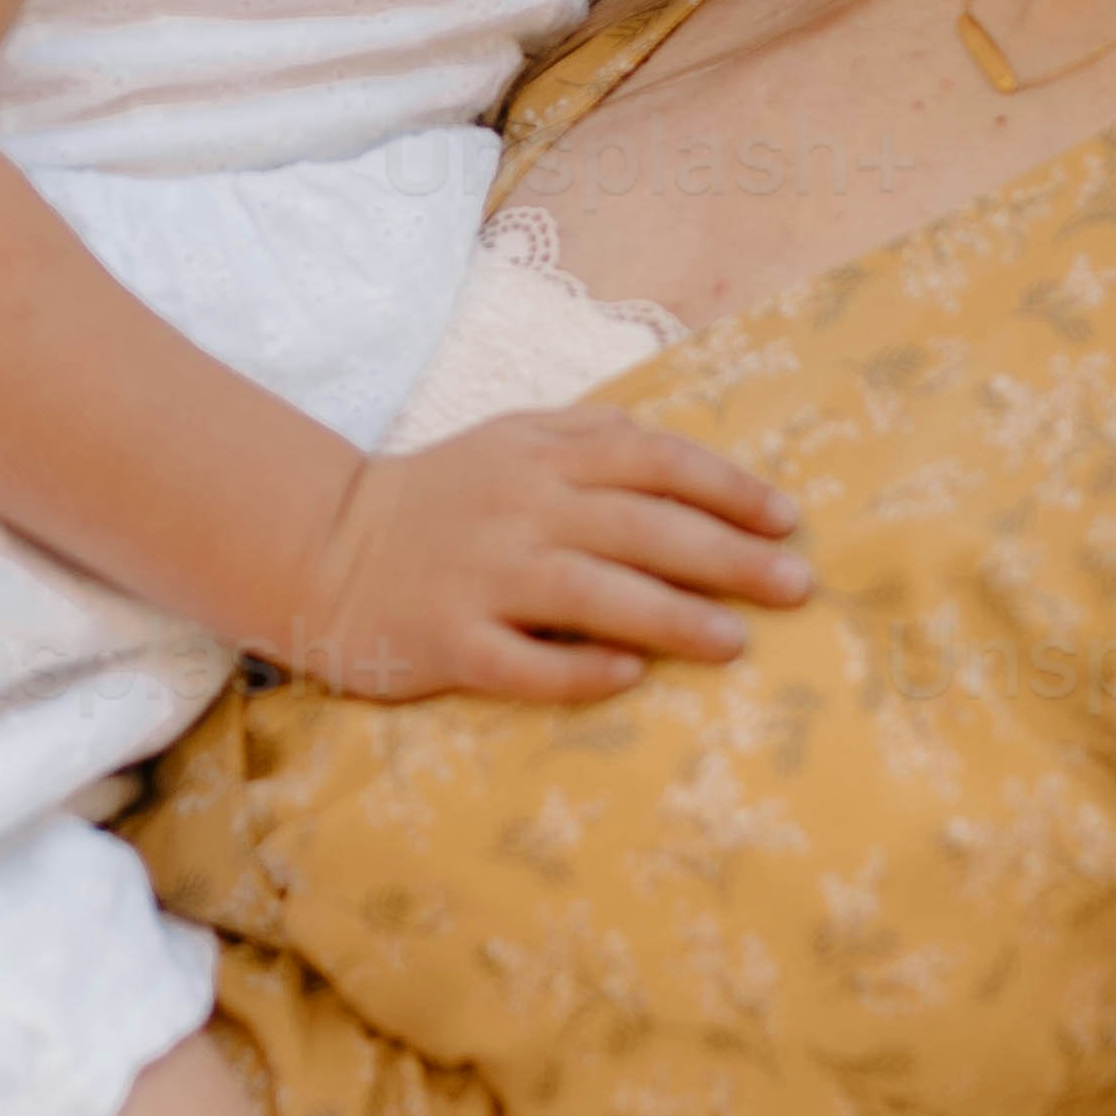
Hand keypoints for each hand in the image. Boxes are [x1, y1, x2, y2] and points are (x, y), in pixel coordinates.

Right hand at [281, 408, 812, 704]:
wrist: (320, 545)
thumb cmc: (439, 496)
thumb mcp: (510, 439)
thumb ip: (592, 435)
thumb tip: (682, 455)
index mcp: (542, 456)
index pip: (654, 461)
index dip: (727, 488)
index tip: (786, 520)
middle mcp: (520, 510)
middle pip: (641, 529)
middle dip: (727, 557)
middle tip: (794, 587)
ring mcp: (483, 577)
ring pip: (592, 594)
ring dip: (670, 617)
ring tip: (735, 644)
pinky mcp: (448, 641)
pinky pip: (522, 661)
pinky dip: (577, 669)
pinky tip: (629, 680)